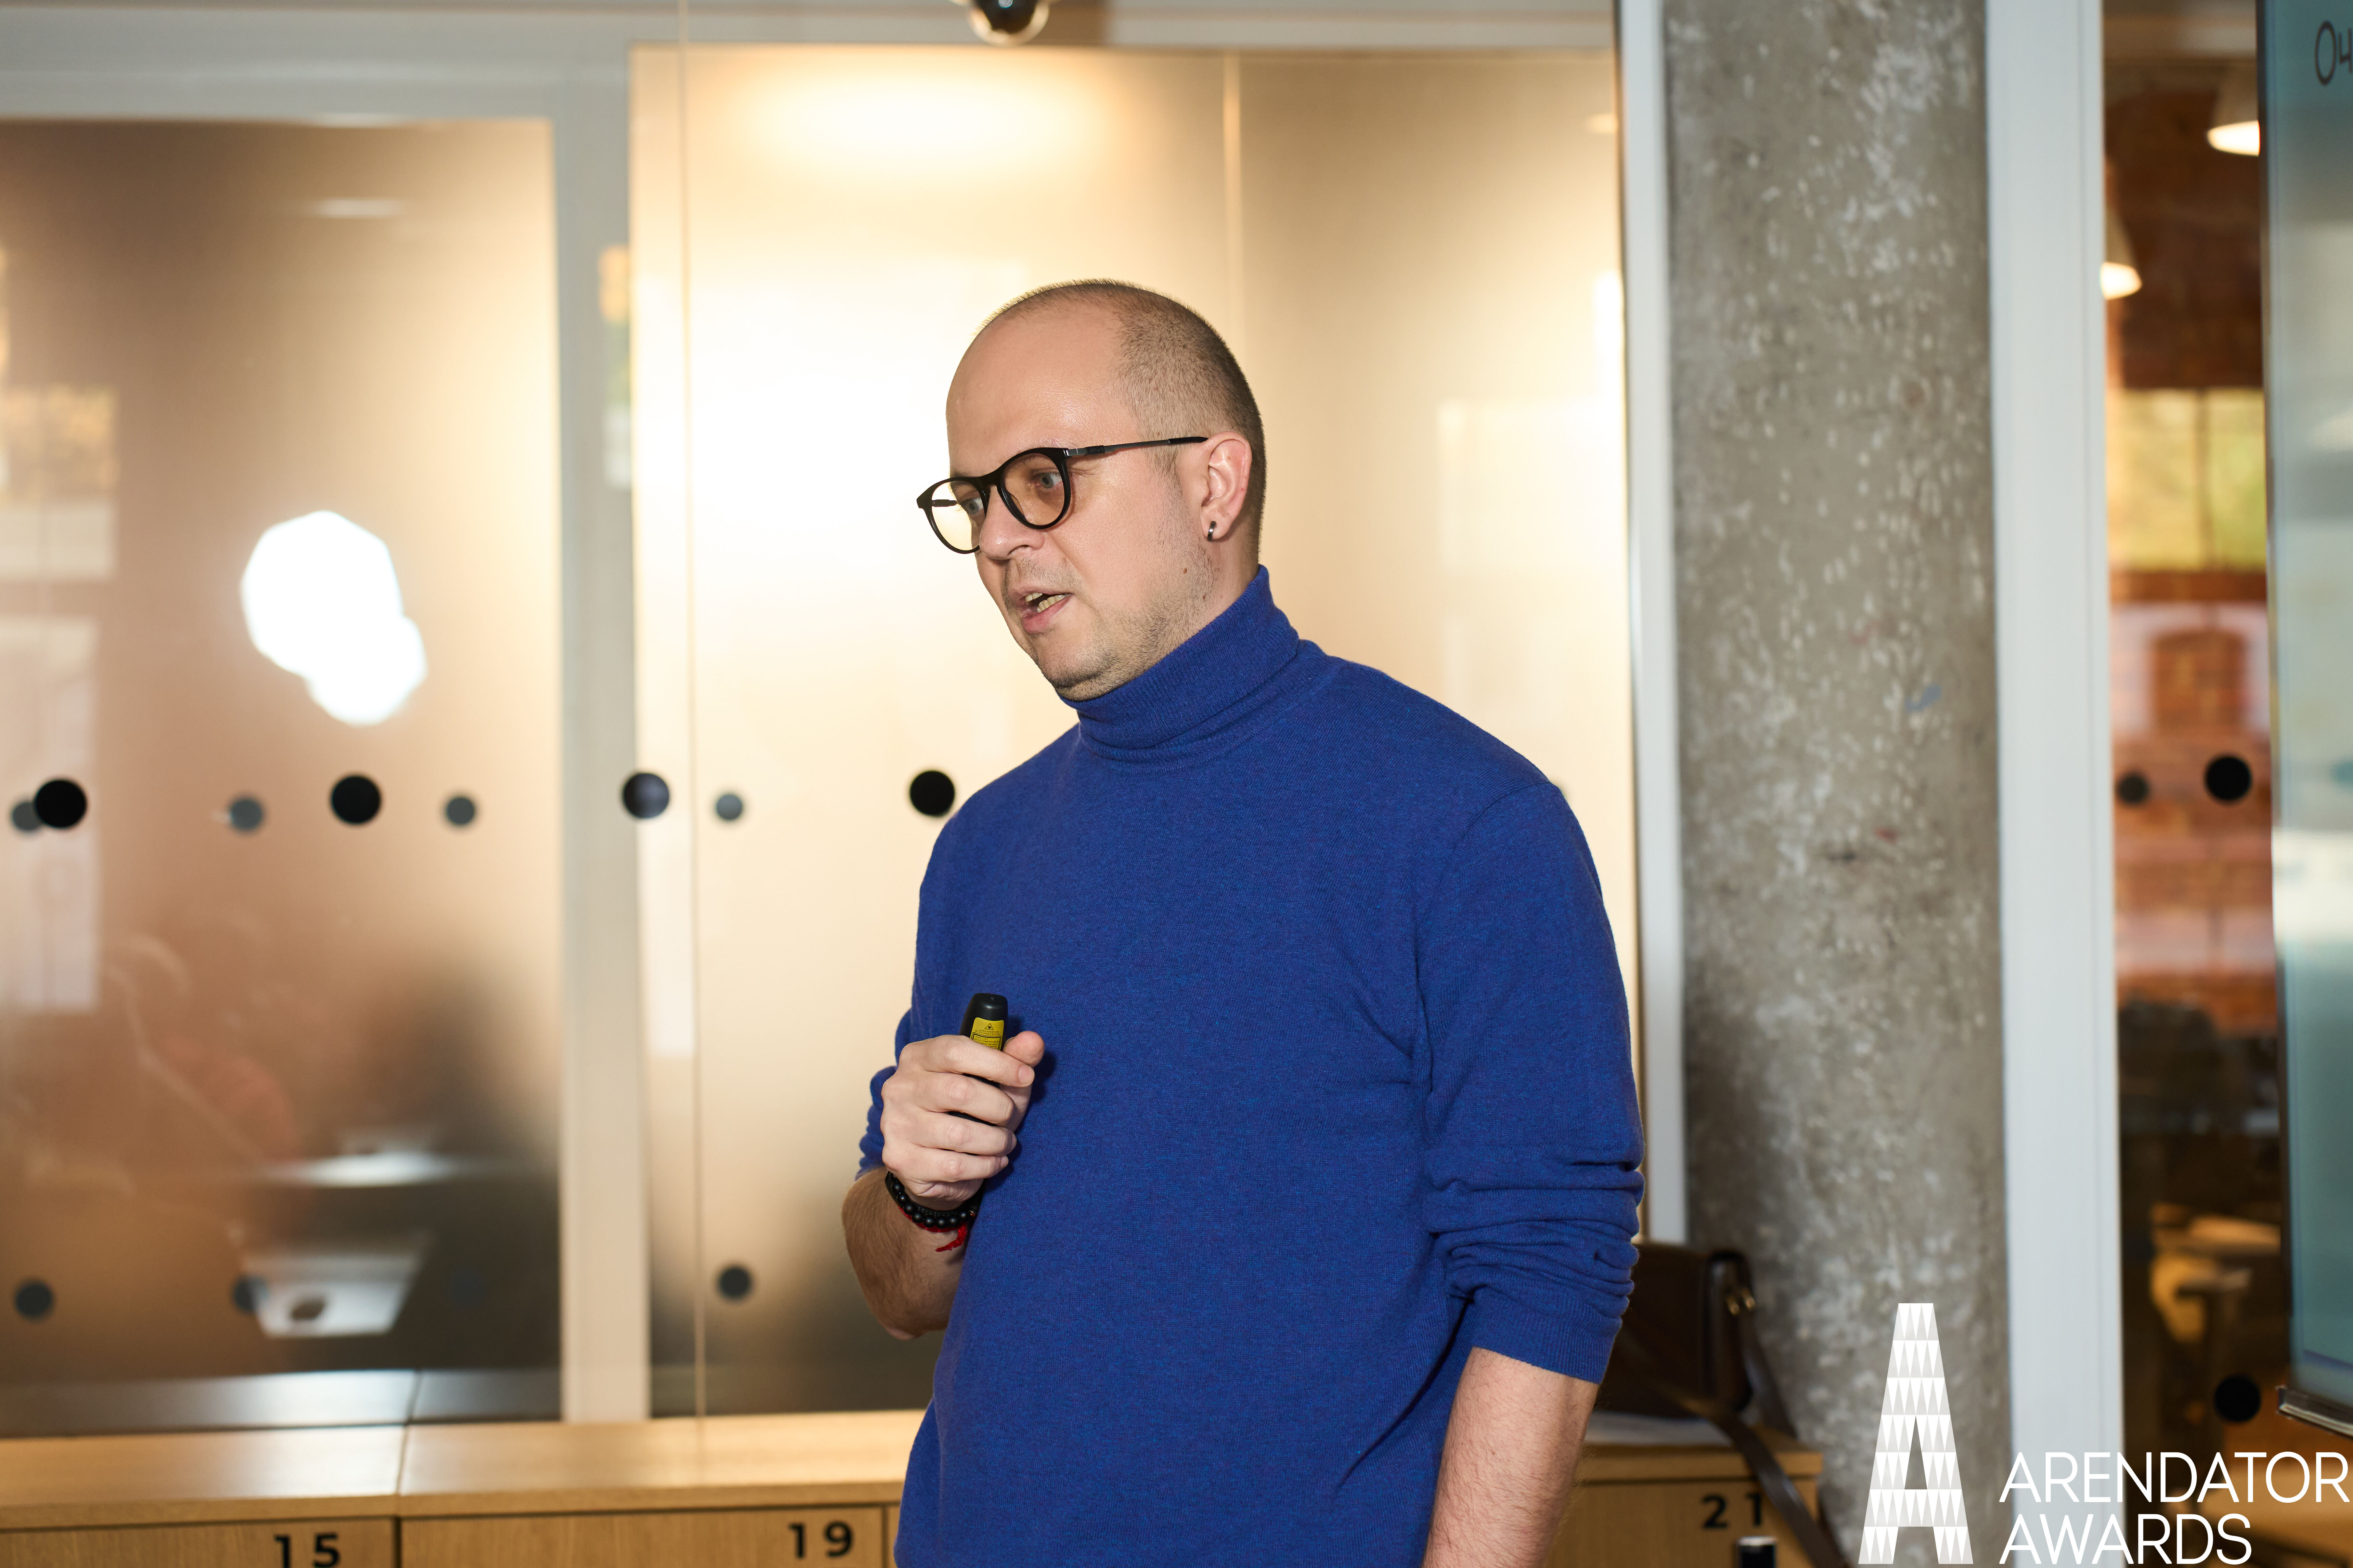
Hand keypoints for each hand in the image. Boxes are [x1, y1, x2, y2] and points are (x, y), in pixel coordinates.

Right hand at [877, 1029, 1043, 1206]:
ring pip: (959, 1134)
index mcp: (918, 1057)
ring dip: (996, 1141)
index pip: (955, 1051)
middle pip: (960, 1091)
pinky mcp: (902, 1160)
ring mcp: (897, 1124)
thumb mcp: (994, 1081)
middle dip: (999, 1108)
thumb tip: (1034, 1041)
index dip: (997, 1063)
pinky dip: (985, 1166)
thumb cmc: (967, 1110)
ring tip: (1005, 1142)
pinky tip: (993, 1161)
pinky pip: (955, 1166)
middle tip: (1010, 1117)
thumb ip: (1014, 1058)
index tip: (1025, 1076)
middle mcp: (900, 1087)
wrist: (931, 1160)